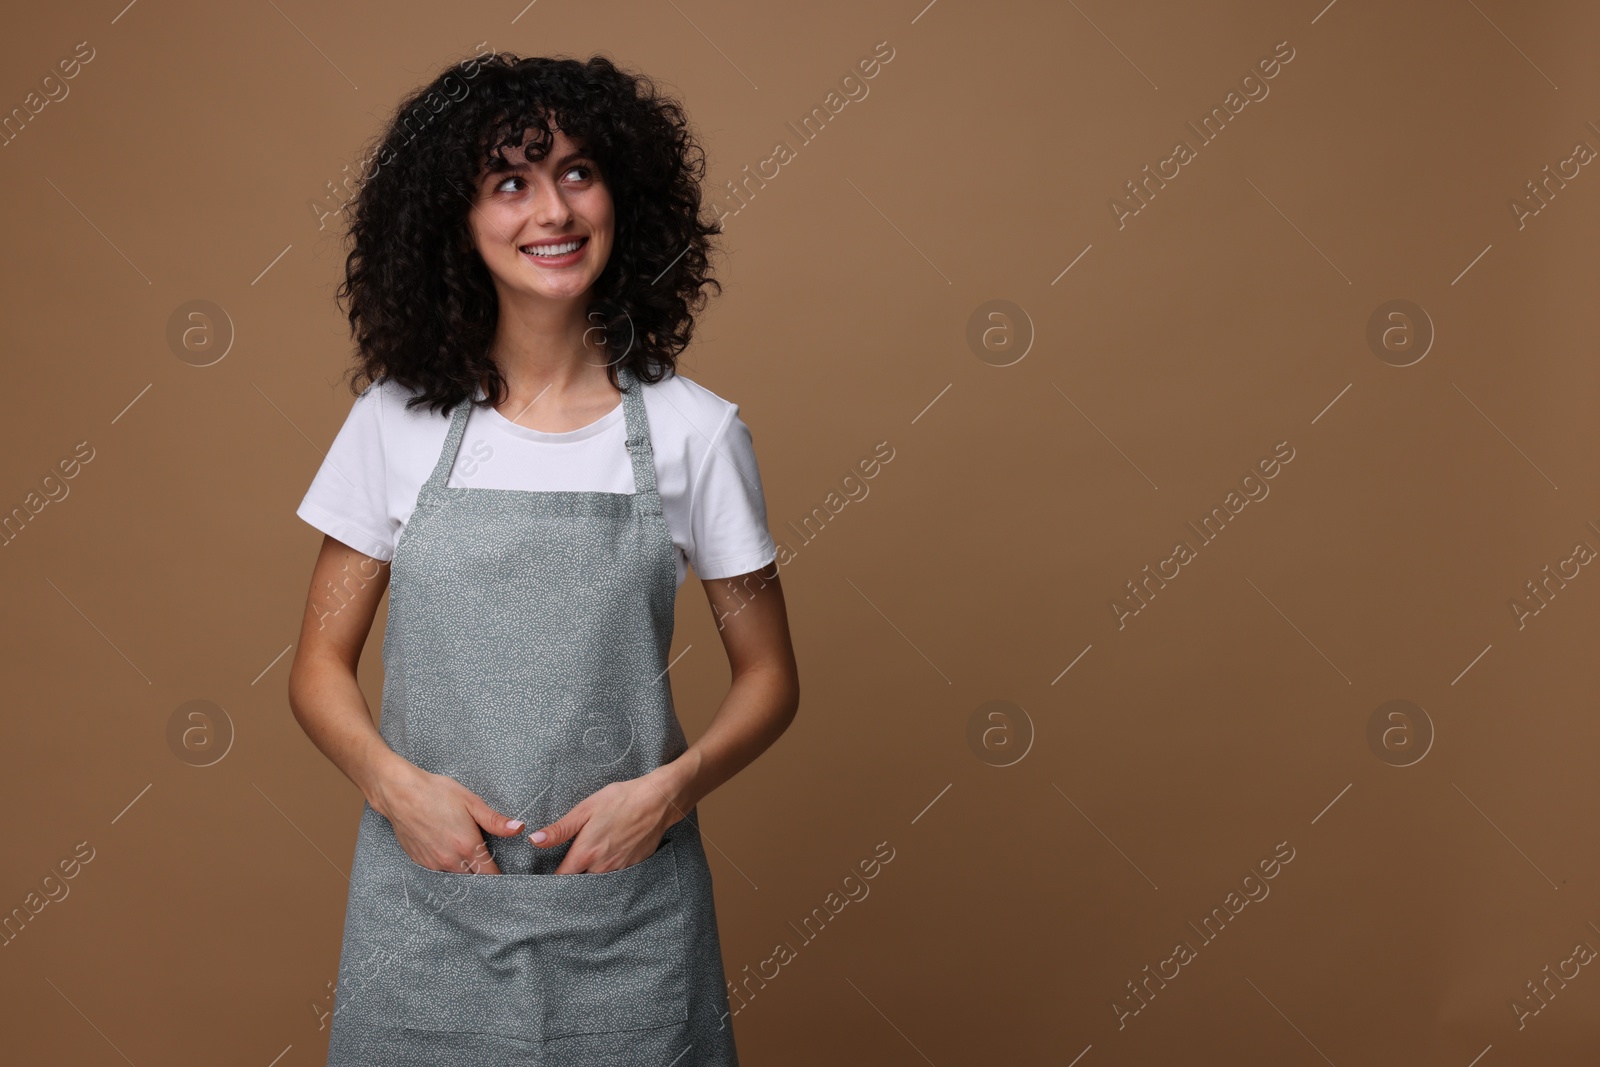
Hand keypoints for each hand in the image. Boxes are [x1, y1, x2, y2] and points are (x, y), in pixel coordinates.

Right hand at [371, 762, 525, 874]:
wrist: (400, 794)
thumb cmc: (436, 793)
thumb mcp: (471, 802)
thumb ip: (495, 820)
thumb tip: (518, 828)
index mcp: (467, 846)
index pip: (490, 874)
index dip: (499, 875)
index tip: (505, 873)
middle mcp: (450, 860)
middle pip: (473, 878)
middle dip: (481, 873)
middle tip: (486, 862)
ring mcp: (433, 863)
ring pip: (455, 875)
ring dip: (463, 870)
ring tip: (466, 854)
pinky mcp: (420, 861)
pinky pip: (438, 871)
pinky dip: (446, 865)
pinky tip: (446, 850)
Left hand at [528, 769, 685, 873]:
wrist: (658, 801)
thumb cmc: (621, 800)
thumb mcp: (586, 809)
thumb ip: (560, 829)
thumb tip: (535, 840)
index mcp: (586, 853)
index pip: (562, 878)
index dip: (553, 878)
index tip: (549, 874)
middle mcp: (602, 867)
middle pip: (580, 881)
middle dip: (574, 876)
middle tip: (572, 862)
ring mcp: (619, 869)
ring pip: (598, 879)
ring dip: (592, 873)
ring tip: (593, 856)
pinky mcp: (634, 866)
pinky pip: (615, 874)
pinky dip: (610, 869)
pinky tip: (612, 853)